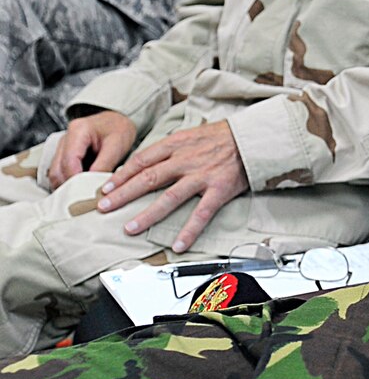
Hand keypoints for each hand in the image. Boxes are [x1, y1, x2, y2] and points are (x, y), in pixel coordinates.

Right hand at [47, 111, 136, 188]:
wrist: (118, 120)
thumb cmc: (119, 129)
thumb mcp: (117, 146)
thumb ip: (104, 165)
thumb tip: (94, 187)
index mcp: (78, 131)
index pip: (69, 162)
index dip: (75, 181)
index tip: (85, 195)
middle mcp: (65, 138)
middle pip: (57, 170)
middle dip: (68, 187)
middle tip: (82, 201)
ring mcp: (62, 146)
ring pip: (55, 173)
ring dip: (66, 186)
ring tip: (81, 197)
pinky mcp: (64, 154)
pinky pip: (60, 172)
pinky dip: (67, 182)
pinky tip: (80, 189)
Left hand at [95, 120, 246, 250]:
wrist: (253, 137)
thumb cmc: (222, 136)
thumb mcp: (192, 134)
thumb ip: (170, 148)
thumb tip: (146, 162)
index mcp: (177, 144)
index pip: (142, 160)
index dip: (122, 174)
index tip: (106, 187)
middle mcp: (186, 160)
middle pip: (148, 178)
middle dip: (123, 194)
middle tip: (103, 208)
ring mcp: (202, 175)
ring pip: (169, 197)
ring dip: (148, 215)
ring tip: (130, 228)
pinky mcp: (219, 189)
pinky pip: (202, 213)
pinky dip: (190, 230)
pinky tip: (178, 244)